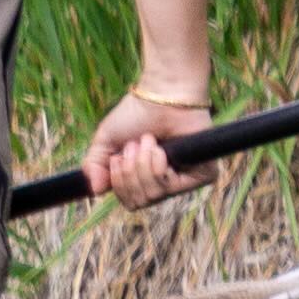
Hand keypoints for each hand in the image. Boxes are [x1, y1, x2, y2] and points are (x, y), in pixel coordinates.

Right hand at [83, 90, 210, 207]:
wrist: (160, 96)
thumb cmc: (136, 114)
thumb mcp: (106, 141)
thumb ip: (95, 166)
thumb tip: (96, 192)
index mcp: (147, 178)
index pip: (131, 202)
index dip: (119, 184)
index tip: (117, 158)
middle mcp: (167, 183)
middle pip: (140, 201)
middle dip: (129, 172)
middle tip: (134, 145)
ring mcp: (186, 180)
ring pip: (153, 195)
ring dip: (141, 165)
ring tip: (148, 141)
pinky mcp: (203, 174)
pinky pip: (170, 187)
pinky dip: (157, 167)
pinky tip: (160, 149)